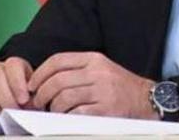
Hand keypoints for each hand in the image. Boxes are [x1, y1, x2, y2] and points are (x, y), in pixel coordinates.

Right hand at [0, 56, 32, 112]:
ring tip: (1, 117)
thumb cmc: (22, 99)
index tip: (23, 100)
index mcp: (13, 65)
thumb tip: (30, 104)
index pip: (13, 66)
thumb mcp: (31, 96)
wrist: (9, 105)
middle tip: (12, 111)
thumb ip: (31, 97)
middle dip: (5, 96)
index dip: (18, 83)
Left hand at [28, 51, 157, 118]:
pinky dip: (67, 118)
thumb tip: (44, 82)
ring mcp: (102, 91)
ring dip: (53, 108)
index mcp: (94, 59)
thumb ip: (76, 71)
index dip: (40, 73)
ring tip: (54, 112)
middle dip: (42, 94)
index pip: (58, 60)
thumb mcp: (100, 69)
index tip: (32, 85)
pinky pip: (76, 114)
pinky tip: (67, 119)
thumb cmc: (119, 86)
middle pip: (57, 81)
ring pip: (64, 98)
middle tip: (38, 103)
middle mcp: (97, 72)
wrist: (146, 99)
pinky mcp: (105, 110)